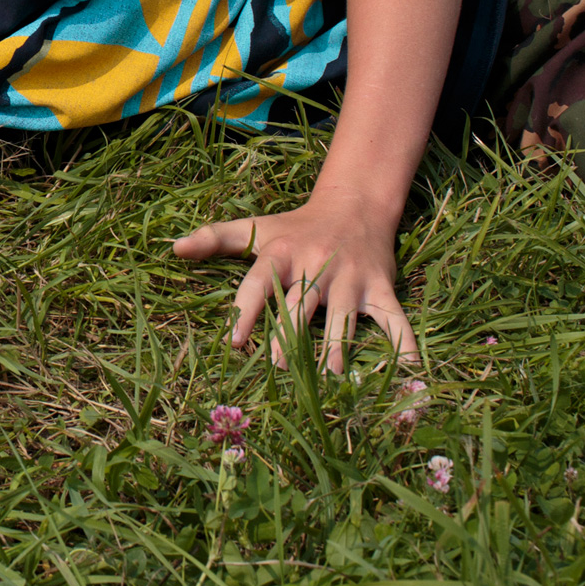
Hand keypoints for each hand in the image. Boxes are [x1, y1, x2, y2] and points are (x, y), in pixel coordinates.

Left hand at [175, 196, 416, 370]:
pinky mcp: (381, 288)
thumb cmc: (296, 227)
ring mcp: (351, 278)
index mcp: (282, 253)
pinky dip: (405, 344)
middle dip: (290, 338)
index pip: (260, 282)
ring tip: (328, 380)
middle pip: (301, 306)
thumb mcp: (255, 228)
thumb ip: (215, 239)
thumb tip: (174, 248)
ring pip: (343, 318)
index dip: (246, 309)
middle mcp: (317, 264)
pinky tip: (411, 371)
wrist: (355, 205)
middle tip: (279, 371)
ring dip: (337, 349)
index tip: (234, 340)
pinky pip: (395, 319)